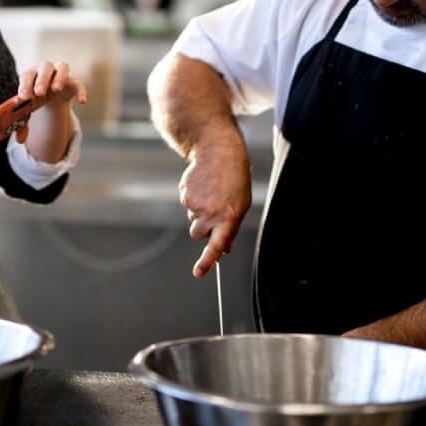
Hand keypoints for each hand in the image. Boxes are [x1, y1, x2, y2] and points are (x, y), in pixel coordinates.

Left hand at [14, 61, 87, 143]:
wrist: (49, 97)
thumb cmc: (34, 100)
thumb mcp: (27, 111)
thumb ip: (22, 125)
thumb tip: (20, 141)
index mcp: (31, 75)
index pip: (27, 75)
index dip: (25, 84)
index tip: (23, 97)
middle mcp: (46, 71)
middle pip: (46, 67)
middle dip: (42, 79)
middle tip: (39, 93)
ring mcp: (61, 75)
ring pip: (63, 67)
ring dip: (60, 77)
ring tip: (56, 90)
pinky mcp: (73, 83)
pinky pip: (79, 84)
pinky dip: (81, 91)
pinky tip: (82, 102)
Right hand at [180, 138, 251, 277]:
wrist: (219, 152)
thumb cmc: (234, 180)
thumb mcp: (240, 205)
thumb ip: (231, 229)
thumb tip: (224, 250)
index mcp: (229, 218)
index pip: (217, 245)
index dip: (207, 261)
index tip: (198, 273)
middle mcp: (211, 213)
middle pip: (197, 234)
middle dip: (202, 227)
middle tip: (213, 209)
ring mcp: (196, 204)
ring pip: (191, 218)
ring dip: (198, 210)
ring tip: (210, 191)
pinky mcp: (185, 194)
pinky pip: (186, 205)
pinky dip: (192, 197)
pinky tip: (202, 184)